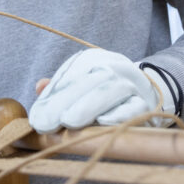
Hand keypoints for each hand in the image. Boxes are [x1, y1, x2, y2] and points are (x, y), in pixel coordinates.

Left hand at [29, 49, 171, 133]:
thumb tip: (39, 86)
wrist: (148, 90)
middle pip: (87, 82)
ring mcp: (132, 83)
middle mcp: (112, 66)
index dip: (50, 98)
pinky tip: (104, 122)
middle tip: (45, 124)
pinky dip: (120, 114)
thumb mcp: (81, 83)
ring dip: (88, 106)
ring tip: (69, 122)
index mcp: (92, 60)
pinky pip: (134, 107)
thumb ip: (60, 88)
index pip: (69, 76)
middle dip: (63, 103)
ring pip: (110, 91)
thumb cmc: (103, 91)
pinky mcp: (147, 102)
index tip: (36, 118)